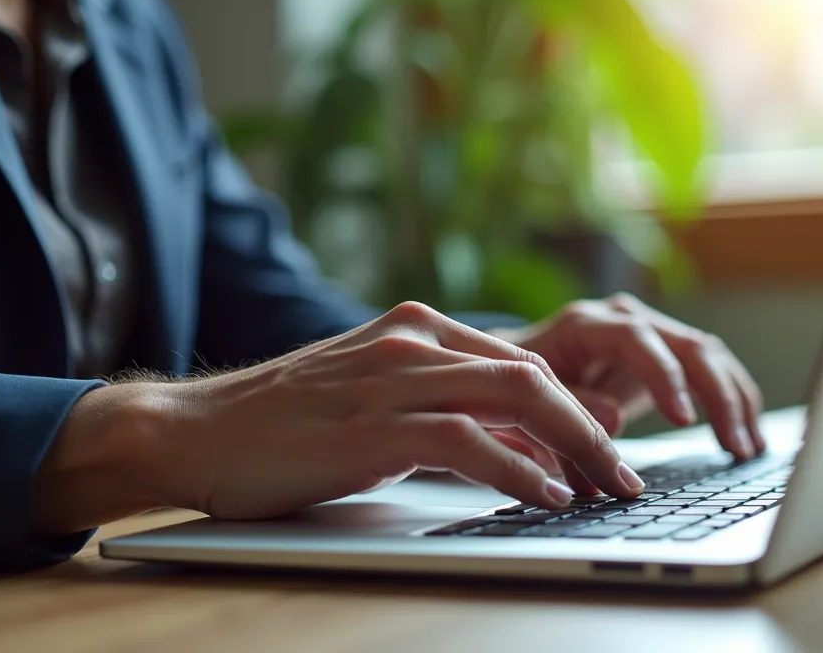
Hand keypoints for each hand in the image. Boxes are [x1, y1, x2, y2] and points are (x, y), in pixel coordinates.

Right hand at [31, 302, 643, 534]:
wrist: (194, 429)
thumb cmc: (288, 426)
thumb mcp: (382, 409)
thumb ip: (452, 417)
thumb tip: (531, 449)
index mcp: (419, 331)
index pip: (524, 362)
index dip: (578, 406)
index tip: (612, 447)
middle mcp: (415, 342)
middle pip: (536, 374)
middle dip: (593, 426)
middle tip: (628, 472)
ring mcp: (394, 378)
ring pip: (517, 397)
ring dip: (576, 446)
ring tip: (609, 486)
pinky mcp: (372, 424)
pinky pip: (468, 440)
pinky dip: (519, 468)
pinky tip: (547, 493)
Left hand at [493, 293, 764, 465]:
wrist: (520, 370)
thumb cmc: (522, 385)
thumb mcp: (531, 396)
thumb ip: (568, 406)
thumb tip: (613, 419)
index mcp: (587, 325)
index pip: (636, 339)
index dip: (663, 377)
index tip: (685, 419)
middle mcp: (626, 319)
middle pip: (687, 345)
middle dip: (718, 396)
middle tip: (734, 446)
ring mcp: (652, 332)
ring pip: (709, 355)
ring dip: (736, 401)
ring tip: (749, 448)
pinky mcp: (667, 353)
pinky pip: (712, 369)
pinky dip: (733, 401)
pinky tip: (748, 436)